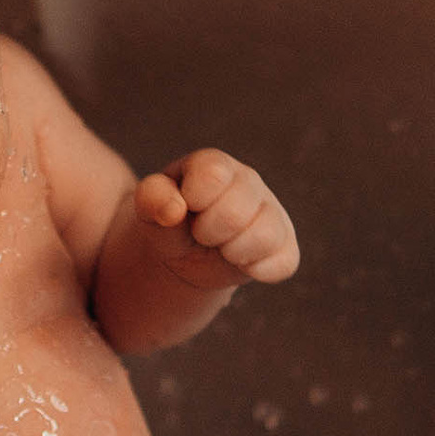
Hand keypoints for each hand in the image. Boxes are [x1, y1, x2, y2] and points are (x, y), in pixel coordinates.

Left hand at [134, 150, 298, 289]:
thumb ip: (152, 199)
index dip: (193, 199)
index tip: (185, 208)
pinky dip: (258, 270)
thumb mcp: (150, 211)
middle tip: (200, 234)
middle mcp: (249, 182)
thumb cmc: (169, 224)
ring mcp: (271, 213)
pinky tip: (241, 264)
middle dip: (208, 233)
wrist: (184, 256)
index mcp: (215, 165)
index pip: (213, 174)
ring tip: (221, 248)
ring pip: (266, 236)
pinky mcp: (285, 245)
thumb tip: (175, 209)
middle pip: (235, 213)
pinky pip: (284, 263)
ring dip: (232, 252)